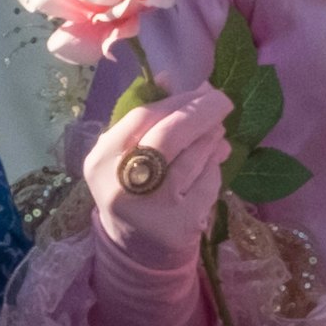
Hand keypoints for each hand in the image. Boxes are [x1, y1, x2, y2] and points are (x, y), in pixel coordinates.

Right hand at [81, 74, 231, 278]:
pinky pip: (208, 182)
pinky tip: (212, 164)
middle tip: (224, 101)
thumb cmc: (132, 188)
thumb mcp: (125, 154)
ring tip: (217, 132)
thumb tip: (170, 76)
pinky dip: (215, 168)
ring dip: (212, 139)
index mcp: (102, 160)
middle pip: (170, 135)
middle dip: (202, 112)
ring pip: (194, 158)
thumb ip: (145, 117)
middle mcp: (122, 183)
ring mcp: (154, 206)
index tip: (201, 89)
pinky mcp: (182, 223)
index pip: (143, 116)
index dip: (177, 99)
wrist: (136, 249)